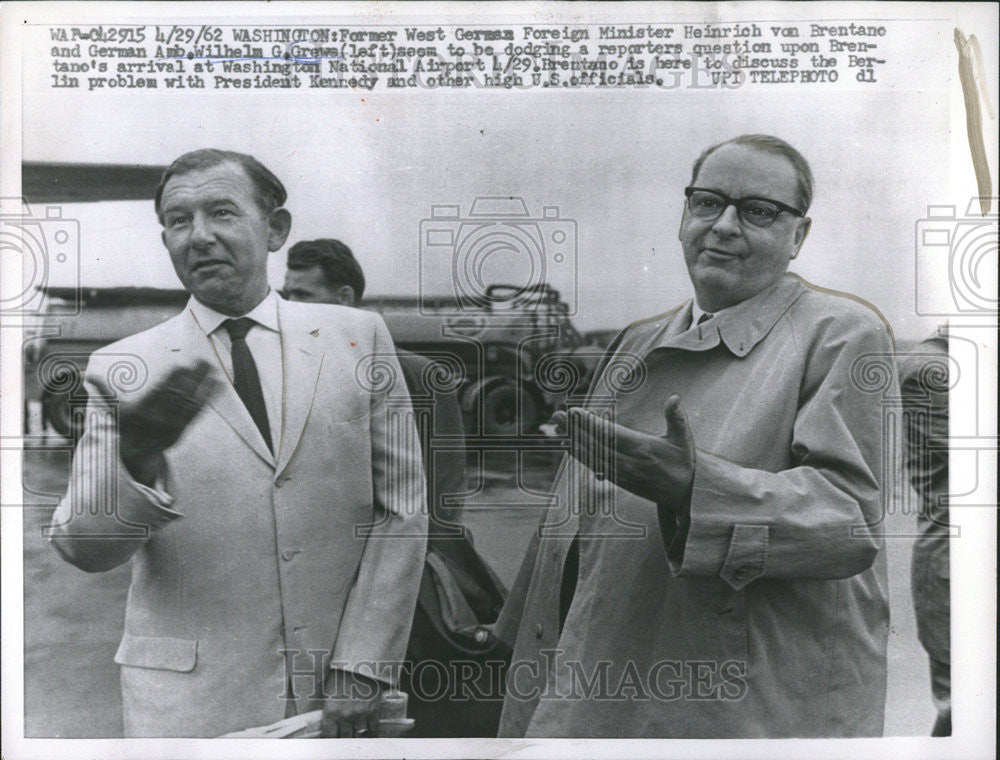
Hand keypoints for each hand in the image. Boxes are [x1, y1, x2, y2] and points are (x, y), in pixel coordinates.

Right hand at [91, 360, 217, 484]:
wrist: (135, 454)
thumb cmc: (126, 426)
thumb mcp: (115, 410)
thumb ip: (106, 392)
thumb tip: (88, 376)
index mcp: (142, 411)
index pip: (159, 392)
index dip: (171, 379)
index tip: (181, 365)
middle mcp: (158, 418)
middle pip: (178, 395)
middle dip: (191, 378)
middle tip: (202, 360)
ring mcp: (173, 424)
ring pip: (190, 402)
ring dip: (203, 384)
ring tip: (213, 368)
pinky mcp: (183, 428)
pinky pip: (197, 412)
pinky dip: (208, 397)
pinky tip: (218, 384)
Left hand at [320, 669, 382, 737]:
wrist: (361, 661)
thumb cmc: (342, 673)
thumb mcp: (330, 691)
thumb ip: (330, 708)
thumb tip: (329, 720)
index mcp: (331, 712)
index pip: (329, 736)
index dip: (331, 740)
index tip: (333, 739)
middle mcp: (345, 717)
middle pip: (345, 738)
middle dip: (344, 738)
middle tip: (345, 736)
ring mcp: (360, 715)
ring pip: (359, 735)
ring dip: (357, 735)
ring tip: (357, 734)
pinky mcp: (374, 711)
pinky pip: (373, 728)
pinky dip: (372, 731)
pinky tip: (370, 732)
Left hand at [552, 394, 695, 512]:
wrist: (685, 496)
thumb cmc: (684, 464)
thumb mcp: (684, 439)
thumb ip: (676, 418)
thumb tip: (674, 397)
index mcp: (642, 449)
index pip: (610, 434)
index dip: (590, 423)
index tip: (574, 412)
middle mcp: (627, 462)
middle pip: (595, 444)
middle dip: (574, 429)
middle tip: (556, 416)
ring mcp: (621, 473)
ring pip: (591, 456)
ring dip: (572, 441)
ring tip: (557, 427)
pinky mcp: (618, 480)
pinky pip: (594, 466)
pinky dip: (579, 455)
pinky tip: (568, 445)